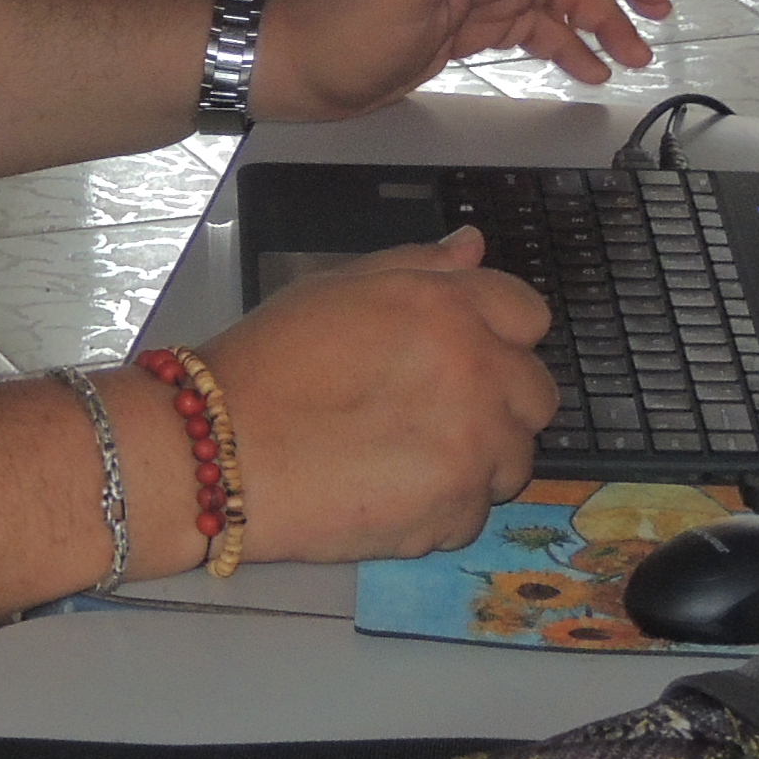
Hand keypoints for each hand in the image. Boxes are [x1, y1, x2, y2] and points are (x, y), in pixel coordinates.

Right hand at [207, 228, 555, 560]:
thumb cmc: (268, 363)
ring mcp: (475, 448)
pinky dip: (444, 508)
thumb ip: (416, 265)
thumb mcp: (334, 288)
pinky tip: (390, 492)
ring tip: (407, 457)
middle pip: (538, 393)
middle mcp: (477, 373)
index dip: (499, 333)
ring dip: (477, 458)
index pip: (528, 313)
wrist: (220, 451)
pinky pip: (477, 512)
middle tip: (434, 411)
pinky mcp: (457, 512)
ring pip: (515, 458)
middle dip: (499, 401)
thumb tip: (471, 246)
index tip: (464, 353)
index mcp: (448, 309)